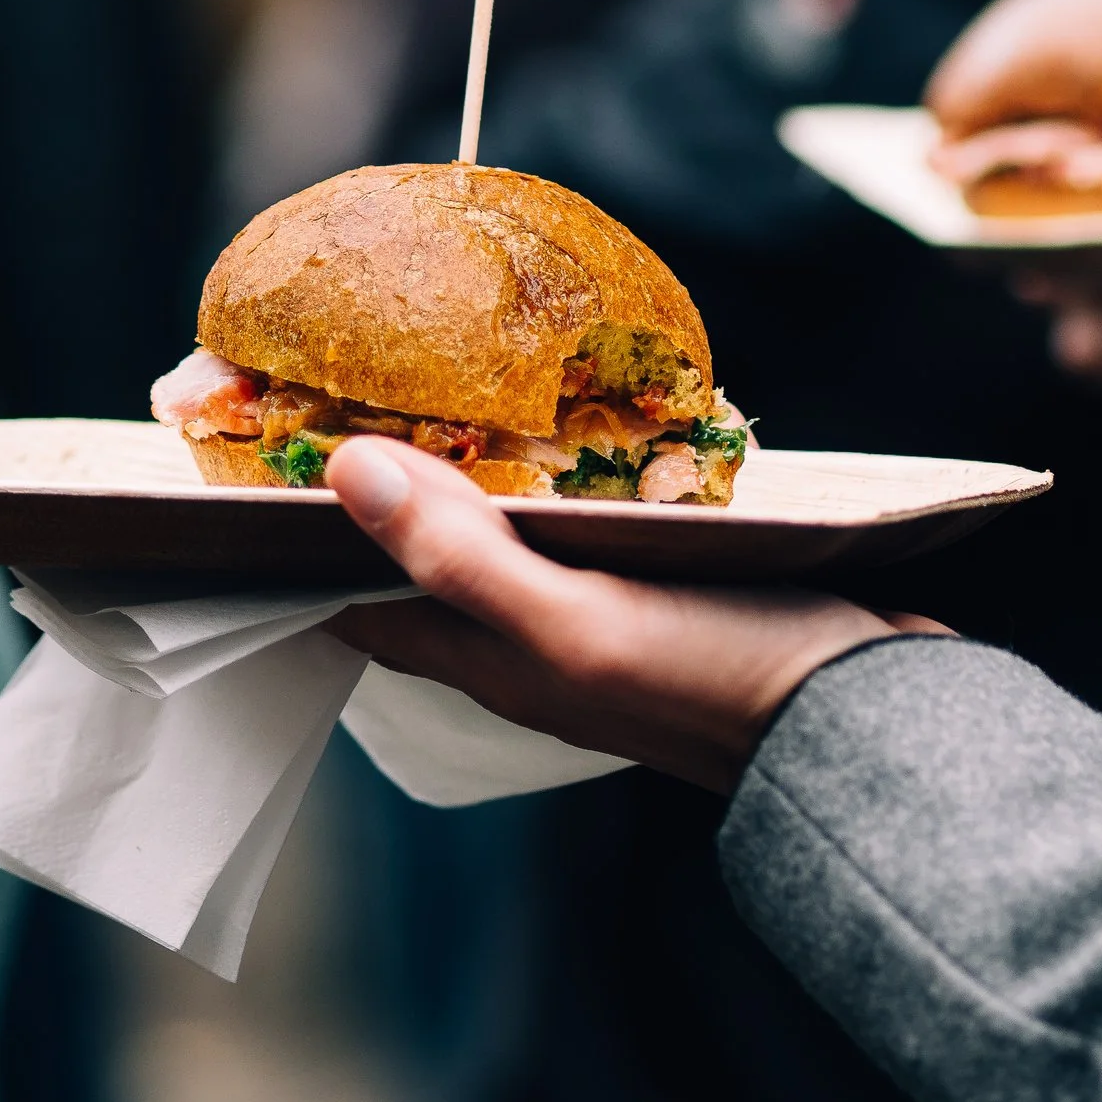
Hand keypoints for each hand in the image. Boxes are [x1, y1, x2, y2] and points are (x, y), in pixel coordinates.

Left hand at [319, 438, 949, 792]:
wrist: (868, 718)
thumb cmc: (718, 679)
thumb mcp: (578, 622)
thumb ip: (464, 556)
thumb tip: (345, 470)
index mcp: (490, 657)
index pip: (350, 596)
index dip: (285, 538)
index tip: (233, 457)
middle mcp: (528, 637)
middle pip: (417, 559)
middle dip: (365, 488)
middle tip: (323, 386)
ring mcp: (596, 611)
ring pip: (500, 535)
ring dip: (463, 471)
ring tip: (426, 383)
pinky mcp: (662, 581)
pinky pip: (580, 521)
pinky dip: (554, 472)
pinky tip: (568, 420)